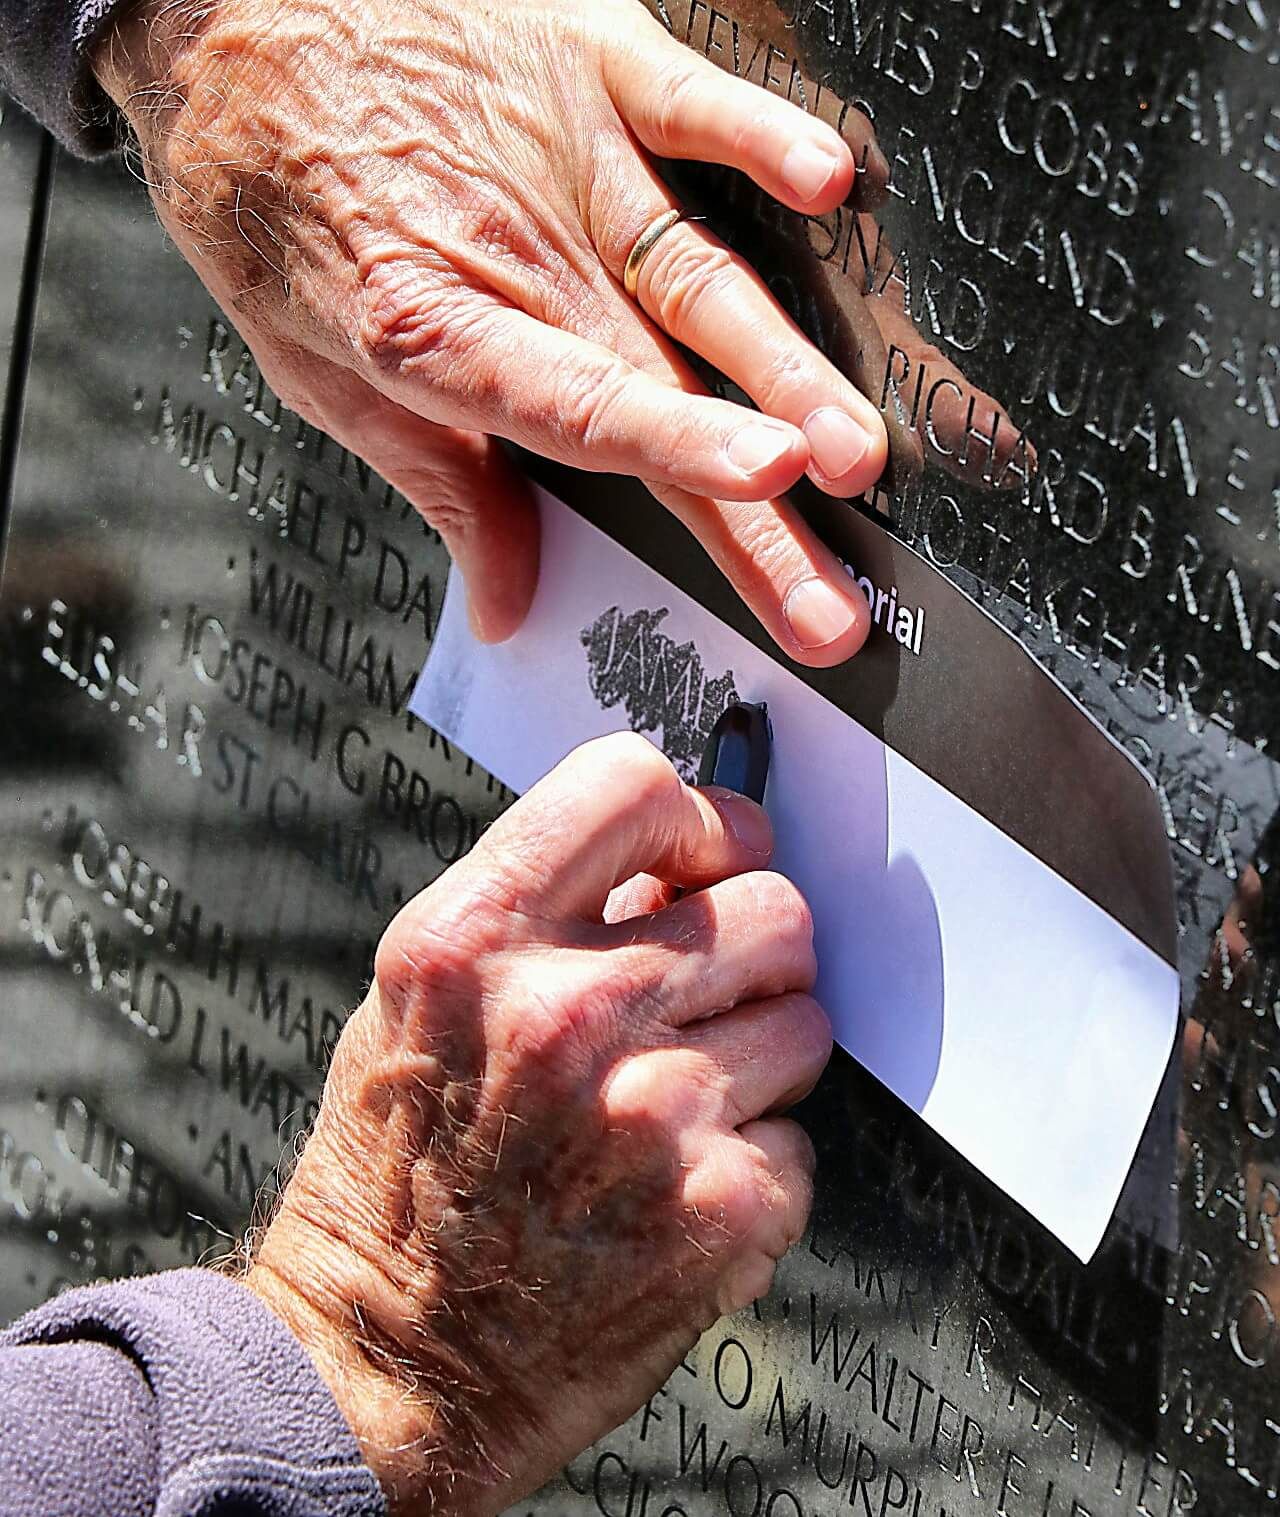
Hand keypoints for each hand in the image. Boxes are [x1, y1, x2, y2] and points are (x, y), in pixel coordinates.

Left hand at [93, 0, 890, 662]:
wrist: (219, 16)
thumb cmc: (271, 196)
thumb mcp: (321, 368)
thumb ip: (440, 487)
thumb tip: (506, 605)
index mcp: (438, 331)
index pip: (579, 414)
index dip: (677, 458)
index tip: (760, 500)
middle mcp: (517, 255)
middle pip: (663, 395)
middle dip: (758, 509)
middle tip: (830, 592)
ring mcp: (562, 160)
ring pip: (697, 274)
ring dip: (783, 366)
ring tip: (853, 447)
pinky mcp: (590, 63)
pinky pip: (687, 103)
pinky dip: (758, 137)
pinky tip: (826, 182)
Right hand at [244, 734, 830, 1513]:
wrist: (387, 1360)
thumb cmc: (397, 1170)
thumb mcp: (419, 1001)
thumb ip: (537, 908)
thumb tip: (678, 863)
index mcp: (474, 940)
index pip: (639, 789)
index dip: (700, 817)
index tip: (709, 856)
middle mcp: (567, 1012)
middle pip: (770, 904)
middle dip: (751, 949)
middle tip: (703, 1000)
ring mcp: (653, 1112)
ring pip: (806, 1018)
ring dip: (758, 1057)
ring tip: (674, 1107)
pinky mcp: (719, 1207)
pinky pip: (801, 1137)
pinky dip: (755, 1164)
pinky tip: (675, 1190)